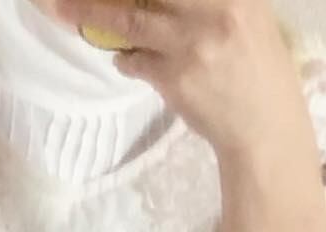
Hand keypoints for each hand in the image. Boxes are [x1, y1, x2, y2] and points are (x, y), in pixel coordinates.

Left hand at [59, 0, 309, 161]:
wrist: (264, 126)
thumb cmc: (257, 68)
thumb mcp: (247, 16)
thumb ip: (210, 1)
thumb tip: (154, 0)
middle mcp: (213, 10)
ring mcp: (191, 45)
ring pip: (129, 21)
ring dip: (91, 14)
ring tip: (62, 9)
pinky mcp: (174, 79)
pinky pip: (134, 62)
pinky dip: (125, 60)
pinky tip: (127, 61)